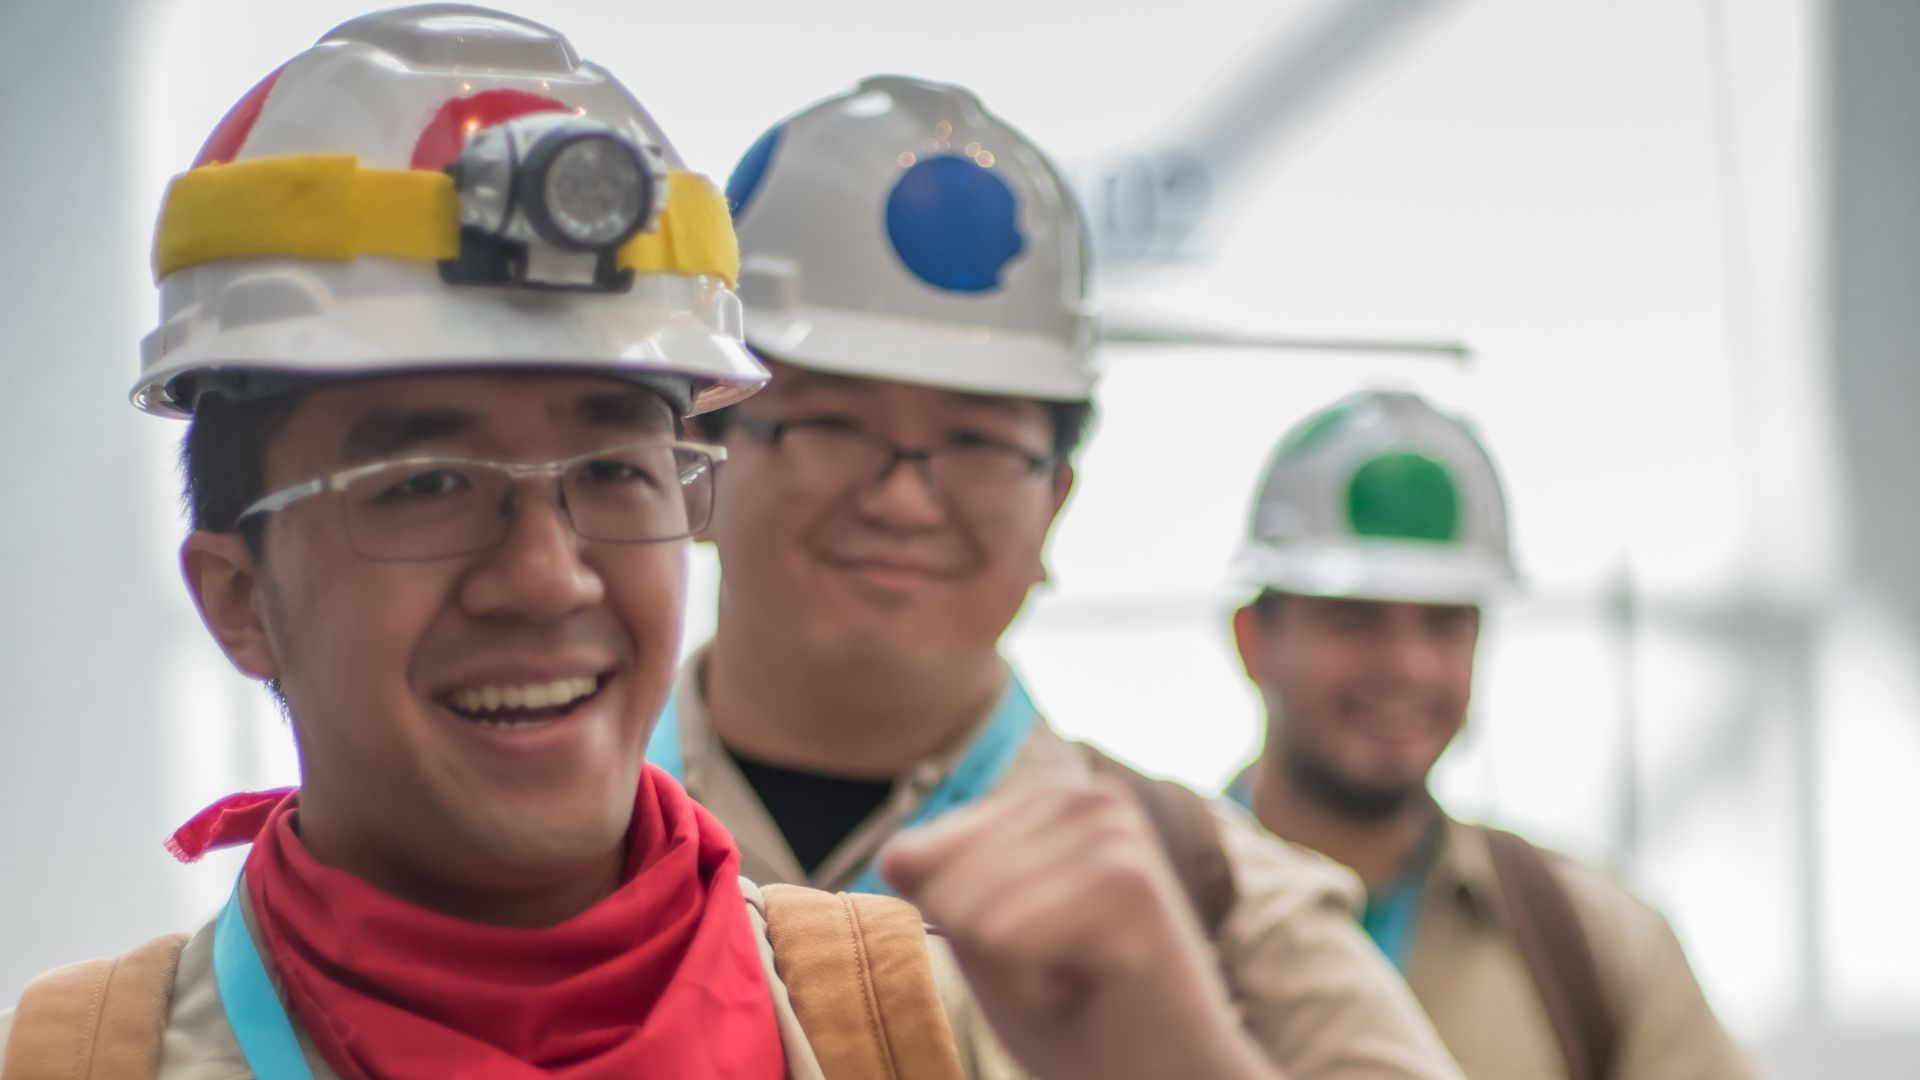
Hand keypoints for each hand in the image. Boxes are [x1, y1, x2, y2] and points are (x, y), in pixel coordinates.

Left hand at [881, 783, 1278, 1079]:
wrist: (1169, 1079)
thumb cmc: (1078, 1017)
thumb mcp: (986, 944)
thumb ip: (939, 891)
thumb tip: (894, 856)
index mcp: (1048, 804)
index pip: (921, 852)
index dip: (957, 930)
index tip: (1031, 951)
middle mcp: (1084, 798)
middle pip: (943, 882)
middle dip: (986, 950)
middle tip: (1061, 971)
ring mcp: (1113, 831)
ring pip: (973, 912)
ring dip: (1014, 969)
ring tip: (1079, 975)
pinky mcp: (1128, 878)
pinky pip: (1006, 938)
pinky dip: (1034, 984)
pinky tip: (1094, 985)